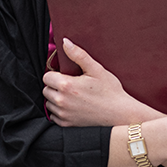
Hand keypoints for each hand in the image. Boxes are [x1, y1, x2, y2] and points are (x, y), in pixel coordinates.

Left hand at [43, 38, 160, 126]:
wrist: (120, 114)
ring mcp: (64, 114)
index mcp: (67, 85)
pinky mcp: (67, 125)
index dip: (55, 74)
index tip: (66, 75)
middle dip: (55, 85)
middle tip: (70, 85)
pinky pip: (54, 116)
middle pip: (46, 89)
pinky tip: (72, 106)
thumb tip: (65, 42)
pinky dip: (59, 111)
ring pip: (49, 103)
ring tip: (72, 96)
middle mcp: (62, 101)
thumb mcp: (96, 69)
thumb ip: (78, 54)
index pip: (47, 77)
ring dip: (56, 98)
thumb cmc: (110, 91)